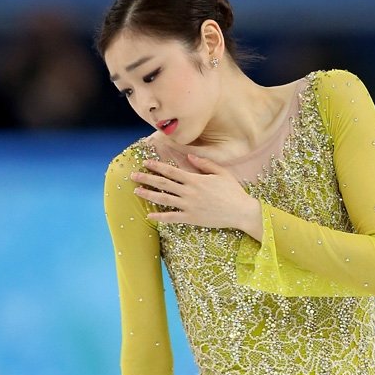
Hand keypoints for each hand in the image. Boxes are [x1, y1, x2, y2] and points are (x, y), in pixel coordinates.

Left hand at [130, 154, 258, 230]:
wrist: (240, 211)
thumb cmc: (233, 191)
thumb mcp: (221, 173)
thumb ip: (204, 164)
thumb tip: (190, 156)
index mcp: (195, 180)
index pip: (171, 171)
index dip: (157, 167)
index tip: (146, 163)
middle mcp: (189, 192)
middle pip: (163, 184)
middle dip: (147, 178)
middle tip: (133, 175)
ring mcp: (189, 206)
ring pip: (164, 199)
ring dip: (149, 195)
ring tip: (136, 191)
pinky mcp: (191, 218)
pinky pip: (172, 218)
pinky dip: (160, 216)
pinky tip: (150, 215)